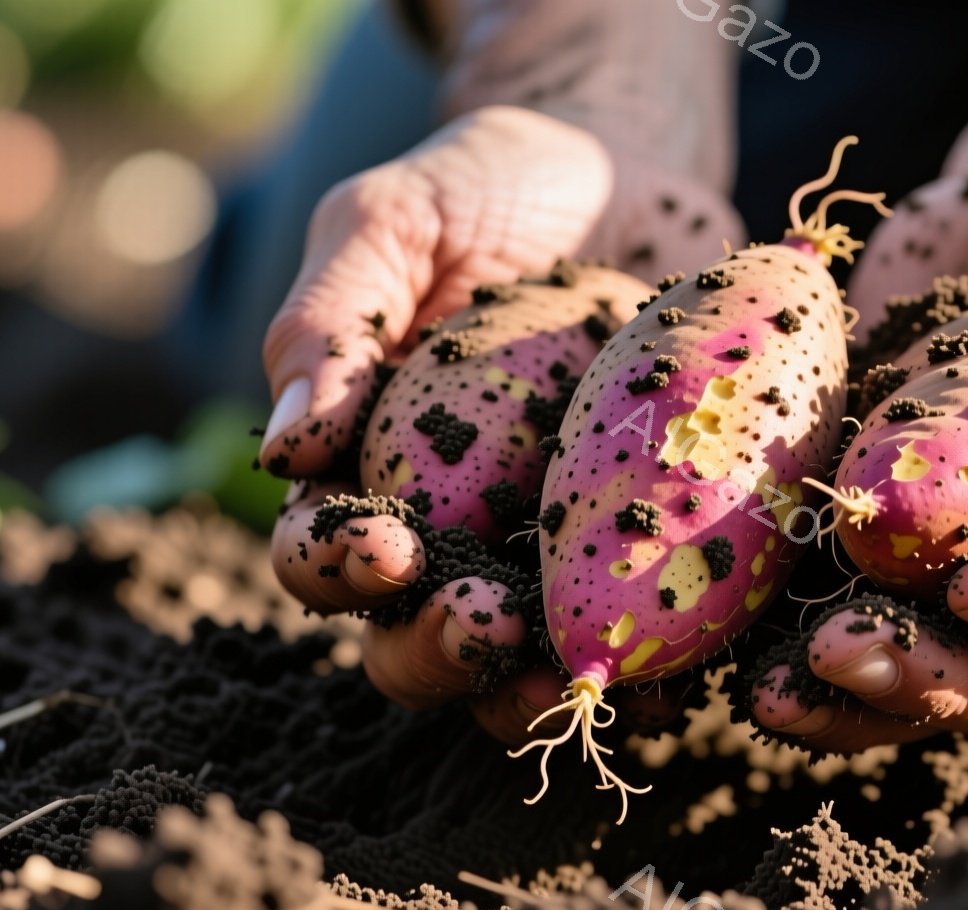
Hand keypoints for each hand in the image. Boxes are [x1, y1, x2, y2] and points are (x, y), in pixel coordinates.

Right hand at [262, 105, 742, 734]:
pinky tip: (682, 665)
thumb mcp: (389, 223)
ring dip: (546, 686)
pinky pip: (648, 624)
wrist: (621, 166)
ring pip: (528, 662)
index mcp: (368, 472)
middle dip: (442, 651)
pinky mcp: (652, 539)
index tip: (385, 548)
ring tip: (590, 676)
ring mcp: (554, 546)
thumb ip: (331, 321)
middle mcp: (455, 530)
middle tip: (490, 624)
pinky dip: (661, 662)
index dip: (337, 567)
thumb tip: (285, 449)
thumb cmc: (483, 187)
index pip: (322, 551)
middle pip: (416, 638)